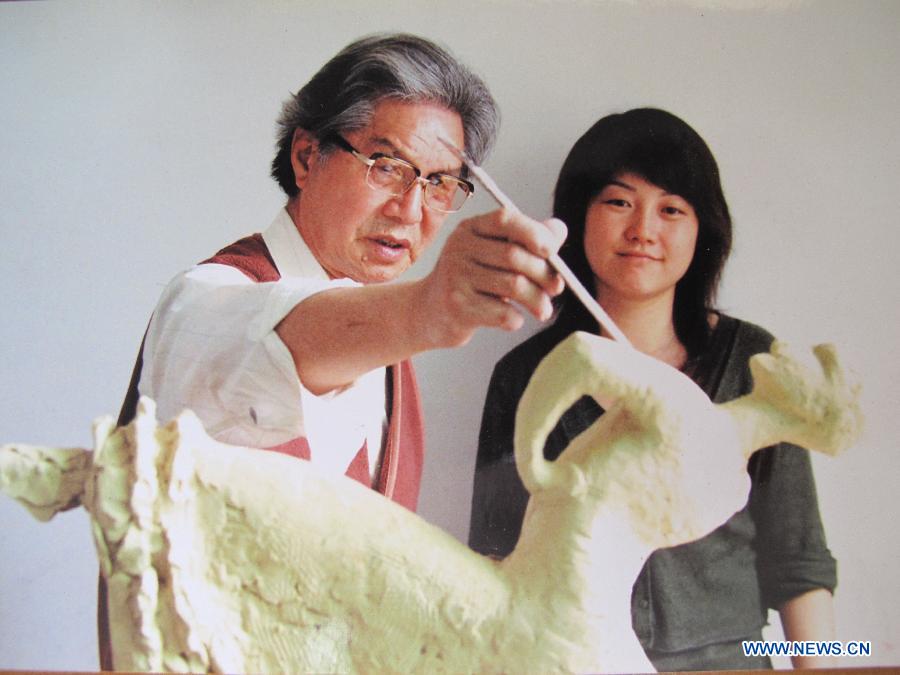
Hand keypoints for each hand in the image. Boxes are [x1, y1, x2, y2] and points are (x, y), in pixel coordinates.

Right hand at [419, 208, 566, 347]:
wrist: (429, 312)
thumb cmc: (470, 281)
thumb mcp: (493, 254)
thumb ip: (526, 240)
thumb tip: (559, 230)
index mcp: (470, 229)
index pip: (506, 220)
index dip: (535, 233)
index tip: (552, 251)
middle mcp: (459, 248)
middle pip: (515, 256)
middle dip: (544, 274)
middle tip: (557, 288)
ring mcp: (456, 277)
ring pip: (514, 285)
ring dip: (538, 300)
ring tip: (544, 310)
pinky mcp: (458, 307)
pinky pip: (503, 313)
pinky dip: (517, 318)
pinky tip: (514, 319)